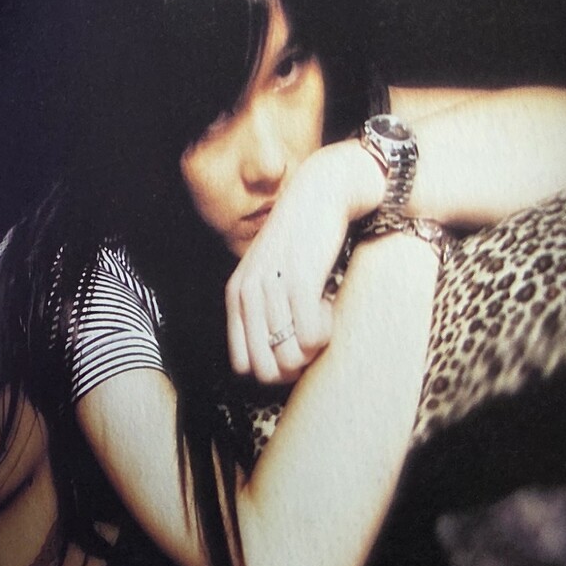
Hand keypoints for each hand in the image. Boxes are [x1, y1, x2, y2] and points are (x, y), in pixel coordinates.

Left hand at [226, 141, 377, 386]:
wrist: (320, 193)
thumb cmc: (301, 239)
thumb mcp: (269, 274)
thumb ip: (263, 309)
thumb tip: (279, 363)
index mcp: (235, 296)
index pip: (244, 366)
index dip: (274, 368)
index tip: (295, 345)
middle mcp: (247, 294)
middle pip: (267, 371)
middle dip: (296, 367)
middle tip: (314, 338)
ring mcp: (270, 288)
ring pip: (291, 359)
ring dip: (315, 348)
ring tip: (323, 316)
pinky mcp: (299, 281)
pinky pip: (312, 338)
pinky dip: (326, 334)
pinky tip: (330, 308)